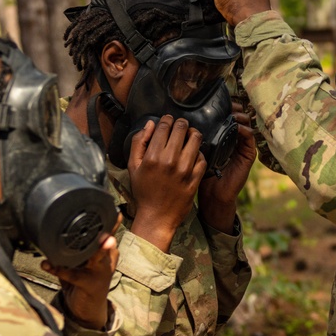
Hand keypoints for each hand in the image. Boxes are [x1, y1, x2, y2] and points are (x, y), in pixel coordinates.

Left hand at [42, 225, 118, 330]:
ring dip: (97, 250)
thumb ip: (78, 246)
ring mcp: (101, 272)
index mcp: (106, 251)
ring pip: (98, 257)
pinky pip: (73, 275)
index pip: (109, 232)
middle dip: (108, 232)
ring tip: (101, 242)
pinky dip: (58, 269)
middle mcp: (107, 259)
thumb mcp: (83, 260)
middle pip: (108, 242)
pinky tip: (47, 264)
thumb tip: (57, 225)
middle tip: (110, 220)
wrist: (88, 310)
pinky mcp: (90, 285)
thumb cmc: (84, 279)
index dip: (110, 221)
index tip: (112, 209)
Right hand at [126, 115, 206, 251]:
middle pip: (182, 128)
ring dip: (193, 134)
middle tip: (180, 126)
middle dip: (181, 123)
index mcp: (153, 156)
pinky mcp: (195, 178)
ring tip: (189, 136)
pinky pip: (203, 157)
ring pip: (196, 139)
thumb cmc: (143, 191)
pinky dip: (199, 152)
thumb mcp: (133, 166)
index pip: (164, 126)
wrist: (157, 217)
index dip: (167, 119)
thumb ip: (139, 142)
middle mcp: (170, 161)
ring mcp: (185, 170)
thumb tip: (150, 124)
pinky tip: (194, 154)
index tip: (168, 120)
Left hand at [198, 102, 256, 232]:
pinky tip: (236, 127)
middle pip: (236, 117)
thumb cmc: (199, 174)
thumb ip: (190, 137)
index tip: (215, 100)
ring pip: (246, 124)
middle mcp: (232, 139)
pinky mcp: (248, 155)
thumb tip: (182, 118)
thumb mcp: (192, 152)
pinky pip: (250, 138)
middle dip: (232, 108)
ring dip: (239, 116)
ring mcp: (241, 147)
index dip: (222, 106)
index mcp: (219, 136)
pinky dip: (244, 130)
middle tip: (227, 103)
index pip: (224, 116)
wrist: (211, 195)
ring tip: (232, 113)